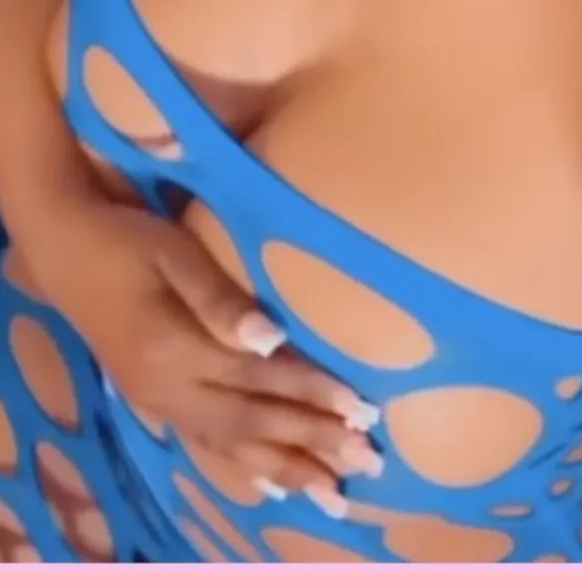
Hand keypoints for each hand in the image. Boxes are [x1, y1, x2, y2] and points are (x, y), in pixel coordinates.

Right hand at [22, 197, 382, 510]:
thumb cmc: (127, 241)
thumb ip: (220, 300)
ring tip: (333, 491)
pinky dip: (248, 467)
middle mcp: (167, 389)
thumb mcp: (174, 254)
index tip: (361, 410)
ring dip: (287, 467)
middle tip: (366, 461)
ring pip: (232, 445)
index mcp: (173, 349)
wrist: (64, 247)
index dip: (313, 393)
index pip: (260, 378)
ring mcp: (159, 402)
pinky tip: (276, 485)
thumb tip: (274, 339)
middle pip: (252, 422)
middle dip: (313, 442)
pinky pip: (208, 445)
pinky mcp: (156, 403)